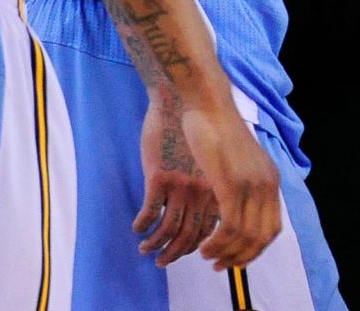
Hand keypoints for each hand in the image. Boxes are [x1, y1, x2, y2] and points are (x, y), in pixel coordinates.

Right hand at [134, 92, 220, 266]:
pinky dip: (142, 226)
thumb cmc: (200, 125)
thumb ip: (219, 183)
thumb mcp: (220, 158)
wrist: (182, 98)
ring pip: (168, 230)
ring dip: (156, 246)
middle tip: (163, 262)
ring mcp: (181, 185)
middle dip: (176, 255)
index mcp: (222, 188)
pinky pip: (149, 212)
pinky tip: (137, 228)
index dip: (205, 250)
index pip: (217, 232)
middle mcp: (204, 191)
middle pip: (192, 237)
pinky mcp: (159, 177)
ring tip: (146, 250)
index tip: (195, 257)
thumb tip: (216, 208)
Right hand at [174, 103, 281, 269]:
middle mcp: (266, 184)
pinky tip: (203, 246)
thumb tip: (233, 207)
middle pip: (261, 237)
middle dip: (241, 258)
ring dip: (225, 253)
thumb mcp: (236, 160)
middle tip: (219, 266)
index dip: (253, 250)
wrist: (204, 102)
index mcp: (270, 180)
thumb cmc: (212, 128)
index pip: (271, 228)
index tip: (234, 259)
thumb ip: (240, 184)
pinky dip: (218, 242)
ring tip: (206, 257)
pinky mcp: (229, 183)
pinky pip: (229, 225)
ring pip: (244, 235)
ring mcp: (249, 184)